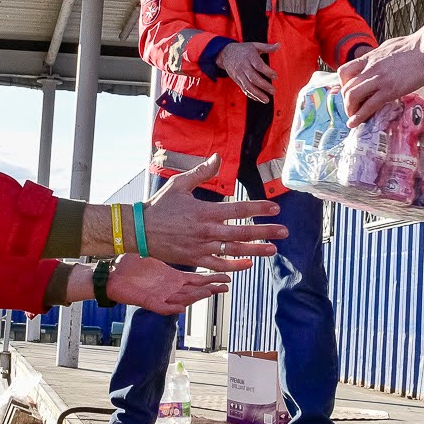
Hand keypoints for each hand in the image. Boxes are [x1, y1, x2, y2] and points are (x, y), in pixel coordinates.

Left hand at [106, 255, 230, 312]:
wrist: (111, 274)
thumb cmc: (130, 265)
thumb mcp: (154, 254)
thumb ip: (169, 246)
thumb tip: (181, 230)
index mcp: (172, 278)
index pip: (197, 279)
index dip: (212, 278)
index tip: (227, 274)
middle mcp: (169, 288)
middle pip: (195, 290)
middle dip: (211, 288)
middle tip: (226, 284)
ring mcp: (160, 296)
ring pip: (184, 300)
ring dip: (197, 297)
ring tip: (211, 292)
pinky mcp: (148, 301)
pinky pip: (163, 307)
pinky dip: (173, 308)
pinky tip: (183, 306)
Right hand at [144, 154, 285, 271]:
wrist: (140, 230)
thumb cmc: (160, 206)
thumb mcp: (180, 184)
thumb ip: (201, 172)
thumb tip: (217, 157)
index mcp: (205, 211)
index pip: (239, 209)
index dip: (259, 209)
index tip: (275, 208)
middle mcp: (206, 231)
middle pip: (242, 232)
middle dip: (265, 231)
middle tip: (284, 231)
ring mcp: (201, 247)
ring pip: (234, 251)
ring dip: (256, 251)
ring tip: (273, 249)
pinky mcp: (194, 260)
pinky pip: (218, 265)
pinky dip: (234, 266)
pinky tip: (248, 264)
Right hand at [217, 42, 278, 102]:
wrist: (226, 54)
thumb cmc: (243, 49)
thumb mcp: (255, 45)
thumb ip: (267, 47)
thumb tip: (279, 45)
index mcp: (249, 56)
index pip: (258, 65)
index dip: (267, 72)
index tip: (276, 76)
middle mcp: (243, 66)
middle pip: (253, 78)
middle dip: (264, 86)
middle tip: (273, 91)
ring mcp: (239, 74)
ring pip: (248, 86)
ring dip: (257, 94)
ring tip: (267, 100)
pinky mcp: (237, 80)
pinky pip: (244, 89)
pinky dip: (251, 95)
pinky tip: (259, 99)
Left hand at [338, 34, 423, 123]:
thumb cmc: (415, 45)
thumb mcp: (389, 48)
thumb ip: (381, 57)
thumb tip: (380, 62)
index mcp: (370, 57)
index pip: (344, 71)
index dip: (343, 85)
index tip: (349, 93)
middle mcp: (370, 68)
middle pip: (346, 87)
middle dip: (346, 102)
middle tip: (352, 110)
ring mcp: (379, 79)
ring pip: (352, 96)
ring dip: (350, 110)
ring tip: (354, 118)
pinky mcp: (390, 89)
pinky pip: (369, 105)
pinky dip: (359, 117)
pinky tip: (356, 123)